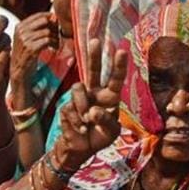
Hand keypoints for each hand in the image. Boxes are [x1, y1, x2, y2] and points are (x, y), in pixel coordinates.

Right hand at [10, 12, 57, 88]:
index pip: (39, 15)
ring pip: (47, 32)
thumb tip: (54, 16)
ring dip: (56, 38)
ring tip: (56, 44)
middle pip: (44, 22)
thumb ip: (39, 27)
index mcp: (20, 26)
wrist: (19, 70)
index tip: (56, 26)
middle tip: (57, 36)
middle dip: (54, 28)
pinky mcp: (30, 48)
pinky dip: (54, 44)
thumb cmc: (27, 52)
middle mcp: (21, 31)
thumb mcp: (29, 37)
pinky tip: (55, 49)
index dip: (51, 19)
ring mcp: (24, 40)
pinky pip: (47, 40)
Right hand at [52, 39, 127, 170]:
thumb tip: (92, 111)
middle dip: (94, 56)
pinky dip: (77, 122)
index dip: (118, 65)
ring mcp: (80, 99)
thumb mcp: (111, 132)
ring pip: (78, 90)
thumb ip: (106, 121)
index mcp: (110, 97)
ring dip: (82, 106)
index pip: (115, 79)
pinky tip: (81, 129)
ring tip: (87, 121)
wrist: (81, 148)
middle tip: (95, 40)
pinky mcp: (66, 107)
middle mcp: (95, 93)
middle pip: (93, 71)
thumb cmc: (100, 136)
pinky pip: (70, 109)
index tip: (122, 50)